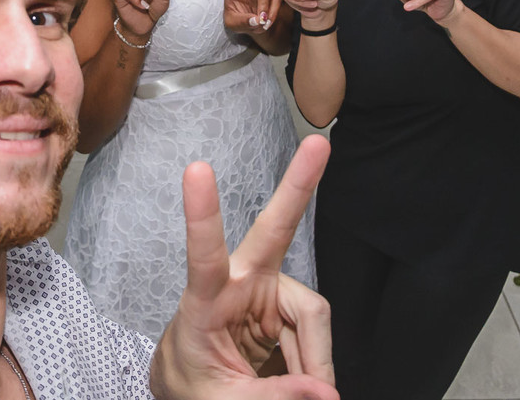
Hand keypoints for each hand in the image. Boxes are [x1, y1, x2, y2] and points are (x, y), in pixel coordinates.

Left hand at [150, 136, 337, 399]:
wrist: (193, 391)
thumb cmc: (192, 385)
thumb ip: (273, 397)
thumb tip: (326, 394)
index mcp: (203, 302)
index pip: (202, 256)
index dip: (202, 216)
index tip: (196, 170)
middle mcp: (239, 284)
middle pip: (275, 230)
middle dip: (299, 186)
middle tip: (319, 144)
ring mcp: (267, 292)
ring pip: (313, 316)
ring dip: (313, 362)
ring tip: (301, 394)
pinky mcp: (287, 308)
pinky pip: (317, 336)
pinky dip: (316, 367)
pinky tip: (302, 385)